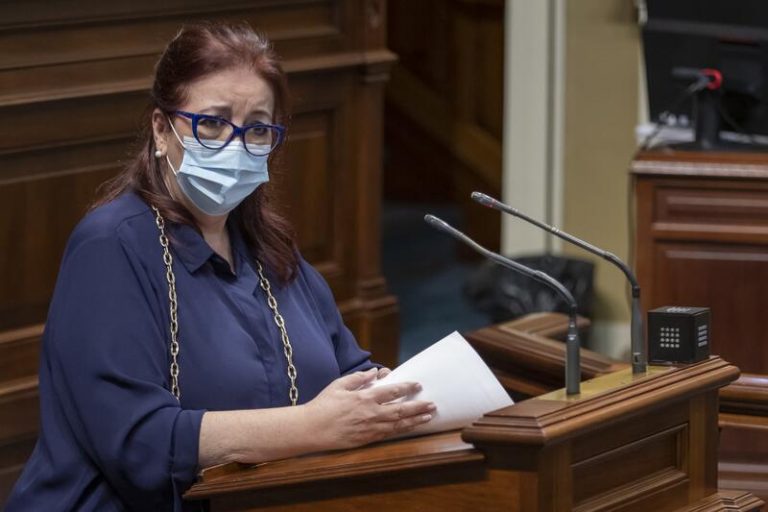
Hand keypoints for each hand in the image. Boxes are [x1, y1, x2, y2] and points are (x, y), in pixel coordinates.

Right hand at [303, 368, 435, 450]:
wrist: (312, 429)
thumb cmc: (323, 404)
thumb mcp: (340, 384)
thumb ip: (359, 378)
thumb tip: (376, 373)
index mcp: (365, 398)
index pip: (392, 391)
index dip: (407, 387)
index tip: (418, 385)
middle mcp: (371, 413)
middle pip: (401, 410)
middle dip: (418, 407)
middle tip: (432, 404)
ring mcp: (370, 428)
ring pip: (398, 424)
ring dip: (415, 420)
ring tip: (428, 417)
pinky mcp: (367, 439)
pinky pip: (389, 434)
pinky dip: (402, 430)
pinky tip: (410, 428)